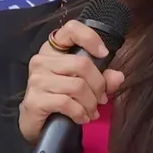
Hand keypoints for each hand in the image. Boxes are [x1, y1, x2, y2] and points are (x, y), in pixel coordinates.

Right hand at [16, 19, 125, 146]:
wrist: (36, 123)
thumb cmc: (60, 98)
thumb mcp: (84, 84)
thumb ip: (102, 78)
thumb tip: (118, 76)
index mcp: (53, 49)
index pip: (71, 29)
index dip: (91, 38)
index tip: (104, 54)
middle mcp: (41, 60)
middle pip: (82, 64)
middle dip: (98, 85)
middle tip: (101, 98)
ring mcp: (36, 80)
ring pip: (77, 86)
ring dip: (91, 103)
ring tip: (92, 111)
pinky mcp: (34, 100)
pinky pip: (66, 103)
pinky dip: (80, 113)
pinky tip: (82, 118)